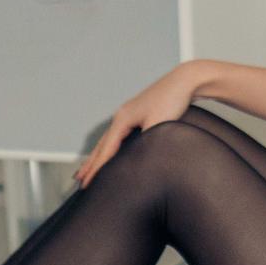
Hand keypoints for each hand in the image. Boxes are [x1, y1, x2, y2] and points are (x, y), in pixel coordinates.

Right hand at [71, 63, 203, 188]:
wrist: (185, 80)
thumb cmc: (172, 99)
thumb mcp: (158, 123)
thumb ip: (145, 141)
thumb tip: (136, 159)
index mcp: (123, 119)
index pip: (105, 150)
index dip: (96, 169)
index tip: (87, 184)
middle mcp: (122, 116)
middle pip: (101, 145)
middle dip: (90, 164)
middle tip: (79, 180)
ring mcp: (129, 114)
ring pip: (108, 139)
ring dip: (97, 155)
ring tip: (88, 168)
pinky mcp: (138, 114)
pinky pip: (118, 135)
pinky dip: (110, 146)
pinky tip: (112, 150)